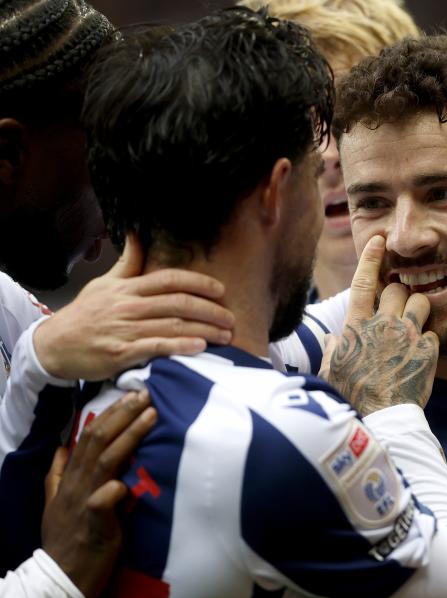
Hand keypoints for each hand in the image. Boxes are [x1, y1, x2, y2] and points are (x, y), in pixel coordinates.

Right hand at [33, 234, 233, 379]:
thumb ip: (128, 263)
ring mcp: (125, 329)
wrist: (54, 346)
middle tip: (231, 318)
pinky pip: (157, 347)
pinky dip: (180, 346)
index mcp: (127, 288)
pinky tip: (199, 347)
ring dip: (204, 330)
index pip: (170, 279)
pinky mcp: (121, 353)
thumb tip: (137, 234)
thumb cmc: (84, 315)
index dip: (199, 282)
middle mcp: (129, 306)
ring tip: (225, 336)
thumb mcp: (104, 284)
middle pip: (178, 303)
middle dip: (210, 310)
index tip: (221, 290)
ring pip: (173, 325)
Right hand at [41, 390, 155, 597]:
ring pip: (106, 462)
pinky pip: (102, 502)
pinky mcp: (95, 525)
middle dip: (123, 415)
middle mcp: (77, 485)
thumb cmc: (66, 540)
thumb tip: (61, 449)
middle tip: (146, 393)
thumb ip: (59, 474)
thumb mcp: (55, 504)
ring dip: (129, 436)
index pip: (90, 437)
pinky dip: (114, 489)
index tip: (133, 395)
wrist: (60, 579)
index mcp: (71, 479)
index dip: (111, 415)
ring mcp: (84, 503)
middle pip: (98, 441)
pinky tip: (127, 479)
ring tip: (151, 416)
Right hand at [323, 236, 438, 415]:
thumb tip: (330, 338)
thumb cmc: (352, 397)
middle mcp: (382, 325)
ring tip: (414, 324)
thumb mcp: (331, 372)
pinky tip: (421, 353)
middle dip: (398, 292)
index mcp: (356, 326)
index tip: (379, 240)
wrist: (382, 419)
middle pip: (396, 288)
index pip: (362, 282)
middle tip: (397, 308)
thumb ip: (332, 349)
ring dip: (418, 308)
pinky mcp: (427, 351)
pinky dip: (428, 339)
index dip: (370, 258)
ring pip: (420, 301)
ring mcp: (406, 336)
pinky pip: (433, 332)